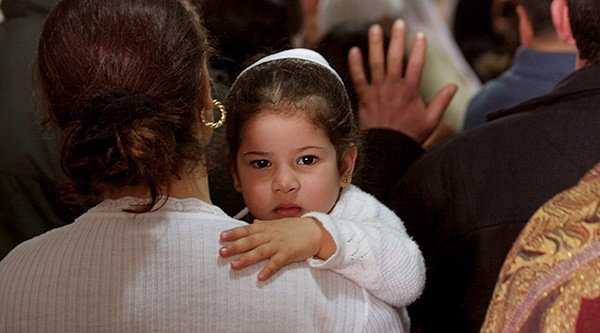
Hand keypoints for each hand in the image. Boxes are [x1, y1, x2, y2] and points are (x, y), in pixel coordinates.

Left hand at [219, 217, 334, 280]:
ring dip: (247, 259)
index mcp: (267, 227)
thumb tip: (253, 223)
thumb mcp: (278, 224)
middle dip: (235, 246)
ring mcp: (280, 244)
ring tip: (234, 266)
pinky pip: (277, 263)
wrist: (316, 231)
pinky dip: (268, 270)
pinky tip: (260, 277)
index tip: (222, 236)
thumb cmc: (295, 228)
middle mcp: (271, 235)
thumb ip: (264, 225)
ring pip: (260, 252)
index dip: (235, 233)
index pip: (248, 229)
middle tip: (222, 252)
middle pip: (251, 241)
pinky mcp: (289, 253)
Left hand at [348, 19, 456, 143]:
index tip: (420, 35)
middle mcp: (393, 88)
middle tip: (399, 24)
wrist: (387, 150)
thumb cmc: (409, 136)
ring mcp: (377, 91)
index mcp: (410, 91)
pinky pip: (358, 78)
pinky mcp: (364, 98)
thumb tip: (453, 86)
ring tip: (375, 29)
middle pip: (396, 58)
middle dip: (398, 39)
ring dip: (375, 45)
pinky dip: (355, 64)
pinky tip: (354, 50)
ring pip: (376, 64)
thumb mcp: (431, 121)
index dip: (419, 48)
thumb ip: (441, 102)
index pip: (416, 64)